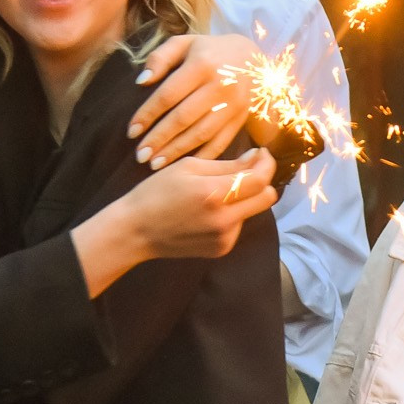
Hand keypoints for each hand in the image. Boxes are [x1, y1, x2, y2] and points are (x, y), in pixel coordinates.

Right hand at [125, 148, 278, 258]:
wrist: (135, 231)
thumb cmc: (156, 193)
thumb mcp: (188, 168)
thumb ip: (227, 164)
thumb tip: (256, 158)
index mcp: (214, 194)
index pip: (259, 179)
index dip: (266, 163)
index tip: (261, 154)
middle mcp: (224, 220)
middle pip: (267, 198)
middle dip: (262, 181)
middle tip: (247, 170)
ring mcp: (224, 238)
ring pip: (252, 210)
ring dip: (243, 198)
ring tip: (214, 194)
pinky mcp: (221, 249)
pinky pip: (238, 225)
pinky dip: (231, 215)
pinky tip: (207, 212)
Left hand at [127, 33, 257, 168]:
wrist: (253, 58)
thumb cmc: (210, 51)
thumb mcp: (185, 43)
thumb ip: (160, 58)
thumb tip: (141, 82)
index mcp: (202, 64)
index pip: (169, 95)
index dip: (148, 114)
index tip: (131, 131)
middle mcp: (220, 85)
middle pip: (183, 118)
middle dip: (159, 139)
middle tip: (140, 155)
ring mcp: (234, 105)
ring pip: (201, 134)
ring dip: (176, 151)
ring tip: (155, 163)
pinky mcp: (241, 119)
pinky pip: (220, 142)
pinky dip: (201, 157)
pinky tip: (183, 165)